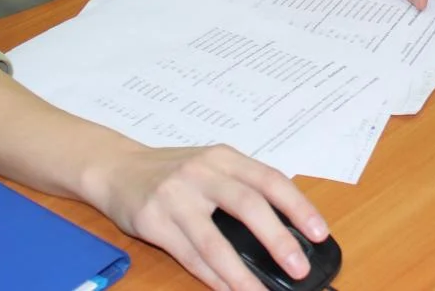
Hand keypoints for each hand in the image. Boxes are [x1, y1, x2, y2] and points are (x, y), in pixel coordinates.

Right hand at [84, 143, 326, 290]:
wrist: (116, 167)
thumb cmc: (173, 171)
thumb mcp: (211, 166)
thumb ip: (243, 187)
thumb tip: (287, 229)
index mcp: (224, 157)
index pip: (270, 180)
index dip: (298, 207)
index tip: (319, 233)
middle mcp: (202, 172)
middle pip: (248, 206)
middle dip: (278, 240)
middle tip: (298, 268)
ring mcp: (175, 197)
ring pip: (215, 242)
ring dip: (242, 273)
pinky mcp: (153, 221)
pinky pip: (189, 256)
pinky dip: (213, 278)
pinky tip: (230, 290)